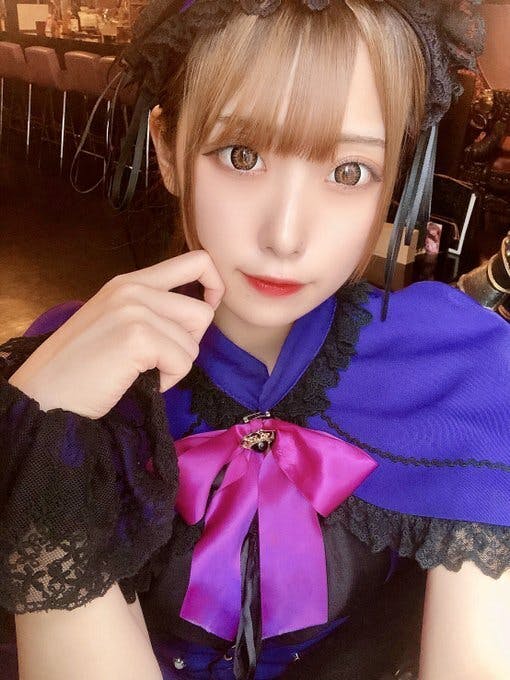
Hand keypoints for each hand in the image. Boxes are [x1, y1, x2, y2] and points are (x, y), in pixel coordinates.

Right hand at [8, 250, 223, 418]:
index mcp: (129, 281)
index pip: (196, 261)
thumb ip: (152, 309)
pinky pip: (183, 362)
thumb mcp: (116, 321)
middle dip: (188, 342)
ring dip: (176, 365)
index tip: (207, 308)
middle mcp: (133, 288)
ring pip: (194, 340)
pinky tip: (141, 381)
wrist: (45, 395)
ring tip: (143, 372)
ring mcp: (134, 310)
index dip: (214, 285)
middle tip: (157, 359)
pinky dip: (169, 380)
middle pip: (202, 311)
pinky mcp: (138, 337)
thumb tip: (199, 313)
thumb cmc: (81, 367)